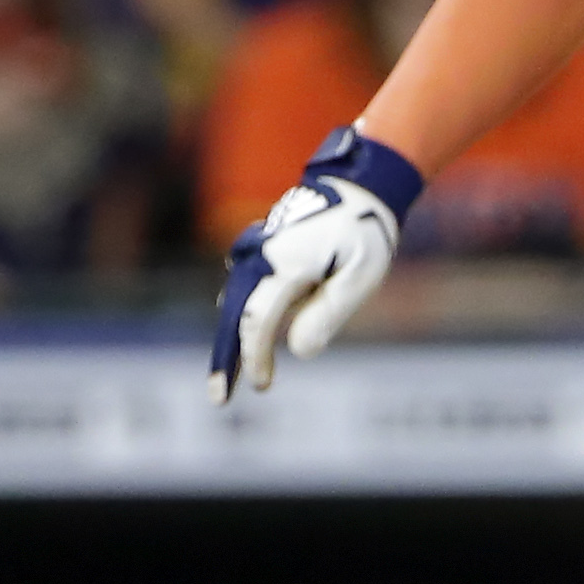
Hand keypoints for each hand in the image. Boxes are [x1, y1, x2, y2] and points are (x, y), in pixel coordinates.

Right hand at [209, 124, 420, 398]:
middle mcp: (263, 258)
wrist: (360, 186)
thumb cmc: (366, 233)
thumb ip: (327, 314)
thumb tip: (297, 351)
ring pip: (236, 301)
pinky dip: (242, 314)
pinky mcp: (265, 250)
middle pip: (233, 315)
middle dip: (225, 357)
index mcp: (285, 265)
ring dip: (232, 337)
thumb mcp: (359, 277)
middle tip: (218, 397)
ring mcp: (260, 251)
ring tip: (229, 374)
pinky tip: (248, 336)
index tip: (261, 386)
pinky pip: (246, 288)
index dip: (254, 358)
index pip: (256, 322)